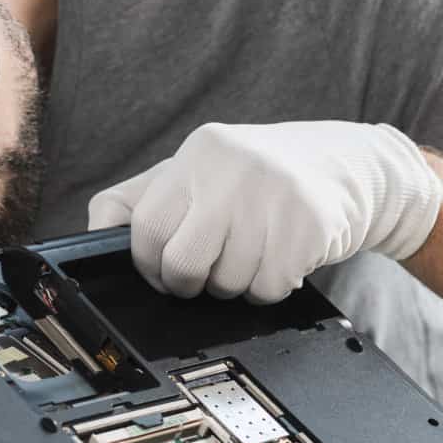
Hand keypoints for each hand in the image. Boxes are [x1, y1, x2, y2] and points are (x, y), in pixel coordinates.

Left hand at [86, 121, 442, 303]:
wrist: (352, 167)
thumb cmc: (262, 178)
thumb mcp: (200, 171)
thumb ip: (142, 199)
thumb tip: (90, 237)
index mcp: (198, 153)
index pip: (145, 228)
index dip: (149, 264)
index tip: (163, 271)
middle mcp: (233, 168)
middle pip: (181, 263)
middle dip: (189, 283)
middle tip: (208, 272)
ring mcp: (274, 196)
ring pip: (226, 282)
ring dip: (234, 285)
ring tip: (252, 254)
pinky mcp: (309, 226)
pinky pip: (266, 288)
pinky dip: (269, 289)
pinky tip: (280, 260)